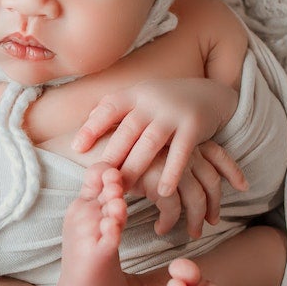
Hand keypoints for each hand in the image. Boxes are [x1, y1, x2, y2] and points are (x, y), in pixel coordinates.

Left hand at [73, 78, 246, 197]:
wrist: (210, 94)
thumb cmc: (166, 103)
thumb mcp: (142, 98)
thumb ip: (116, 109)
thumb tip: (85, 121)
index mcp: (136, 94)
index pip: (110, 107)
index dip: (92, 126)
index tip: (76, 147)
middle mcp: (153, 101)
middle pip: (128, 129)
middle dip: (113, 154)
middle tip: (100, 178)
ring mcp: (174, 113)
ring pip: (150, 142)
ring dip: (136, 167)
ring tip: (124, 189)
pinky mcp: (194, 126)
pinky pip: (181, 152)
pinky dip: (171, 172)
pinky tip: (162, 192)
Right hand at [123, 145, 240, 239]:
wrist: (94, 141)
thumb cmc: (118, 143)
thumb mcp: (148, 142)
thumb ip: (167, 152)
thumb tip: (181, 169)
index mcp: (185, 138)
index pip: (218, 154)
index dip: (232, 171)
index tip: (243, 186)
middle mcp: (184, 151)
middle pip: (212, 182)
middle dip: (215, 205)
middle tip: (213, 221)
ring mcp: (173, 166)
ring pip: (197, 200)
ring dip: (195, 220)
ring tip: (192, 233)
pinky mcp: (158, 182)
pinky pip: (172, 209)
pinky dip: (169, 222)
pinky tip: (162, 229)